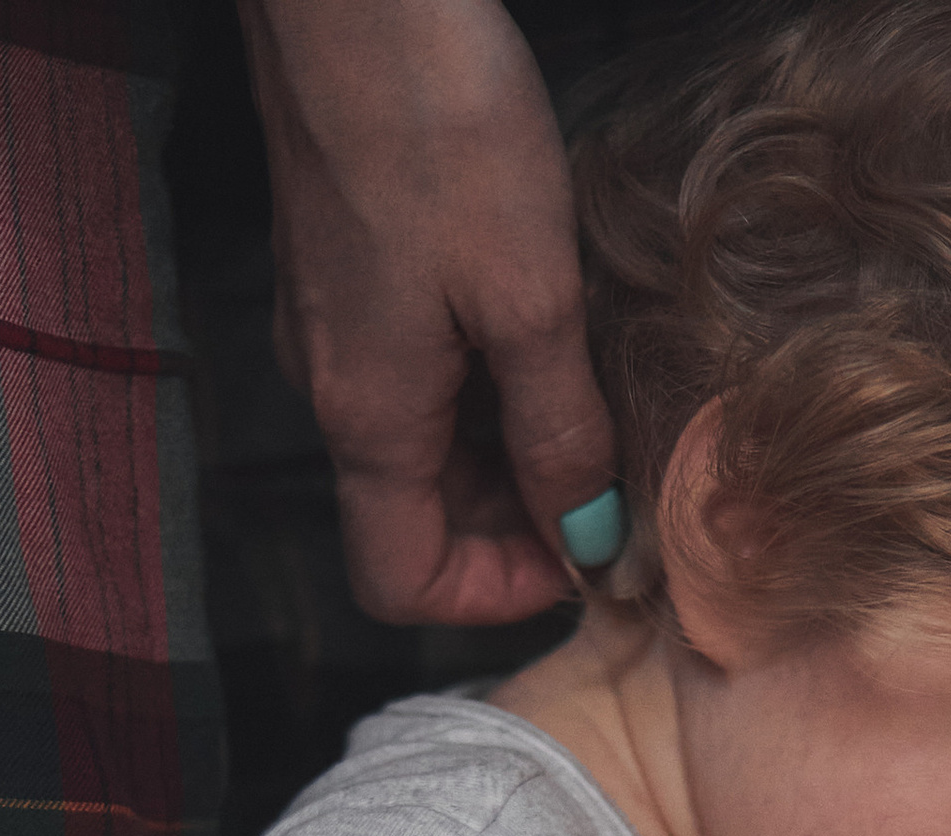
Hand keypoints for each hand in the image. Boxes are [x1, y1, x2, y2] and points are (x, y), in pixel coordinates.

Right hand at [239, 0, 615, 622]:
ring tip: (592, 397)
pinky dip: (481, 382)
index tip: (584, 558)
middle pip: (418, 517)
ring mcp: (334, 326)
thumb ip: (561, 435)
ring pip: (422, 443)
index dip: (496, 595)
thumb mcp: (529, 297)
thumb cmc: (435, 124)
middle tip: (615, 477)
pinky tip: (542, 324)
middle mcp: (335, 389)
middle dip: (518, 522)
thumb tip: (592, 542)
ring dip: (507, 450)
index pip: (400, 584)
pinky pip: (414, 370)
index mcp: (368, 419)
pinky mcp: (346, 266)